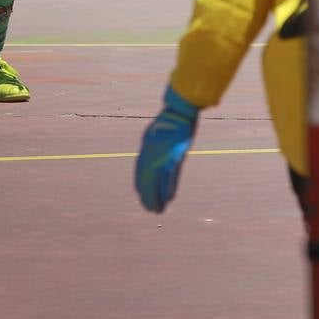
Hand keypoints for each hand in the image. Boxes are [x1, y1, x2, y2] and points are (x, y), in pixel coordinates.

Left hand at [135, 87, 199, 212]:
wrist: (179, 109)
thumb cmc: (170, 119)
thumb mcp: (156, 132)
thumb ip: (154, 145)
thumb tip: (152, 159)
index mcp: (147, 146)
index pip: (140, 169)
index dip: (140, 184)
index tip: (141, 195)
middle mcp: (152, 152)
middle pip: (146, 177)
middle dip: (147, 194)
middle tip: (149, 209)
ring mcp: (163, 154)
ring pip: (156, 179)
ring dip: (156, 196)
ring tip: (156, 210)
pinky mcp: (175, 154)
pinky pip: (170, 174)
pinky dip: (168, 187)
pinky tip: (168, 199)